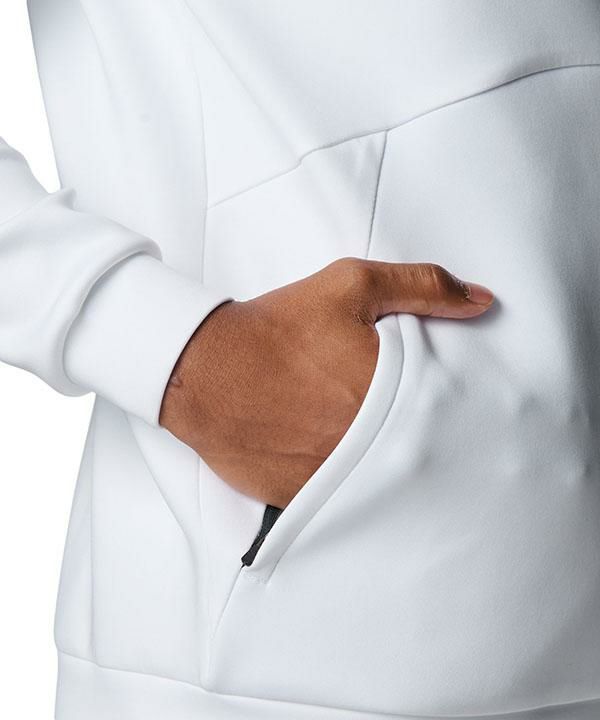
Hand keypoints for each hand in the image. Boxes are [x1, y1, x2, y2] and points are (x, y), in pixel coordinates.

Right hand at [159, 258, 493, 507]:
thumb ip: (422, 287)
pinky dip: (347, 482)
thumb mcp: (352, 286)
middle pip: (418, 450)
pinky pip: (340, 497)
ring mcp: (334, 476)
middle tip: (411, 425)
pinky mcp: (301, 496)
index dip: (453, 408)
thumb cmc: (277, 328)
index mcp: (389, 395)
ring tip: (372, 444)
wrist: (203, 370)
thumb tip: (482, 300)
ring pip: (381, 479)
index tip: (455, 406)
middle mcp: (367, 444)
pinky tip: (336, 461)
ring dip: (385, 463)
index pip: (448, 412)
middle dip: (419, 436)